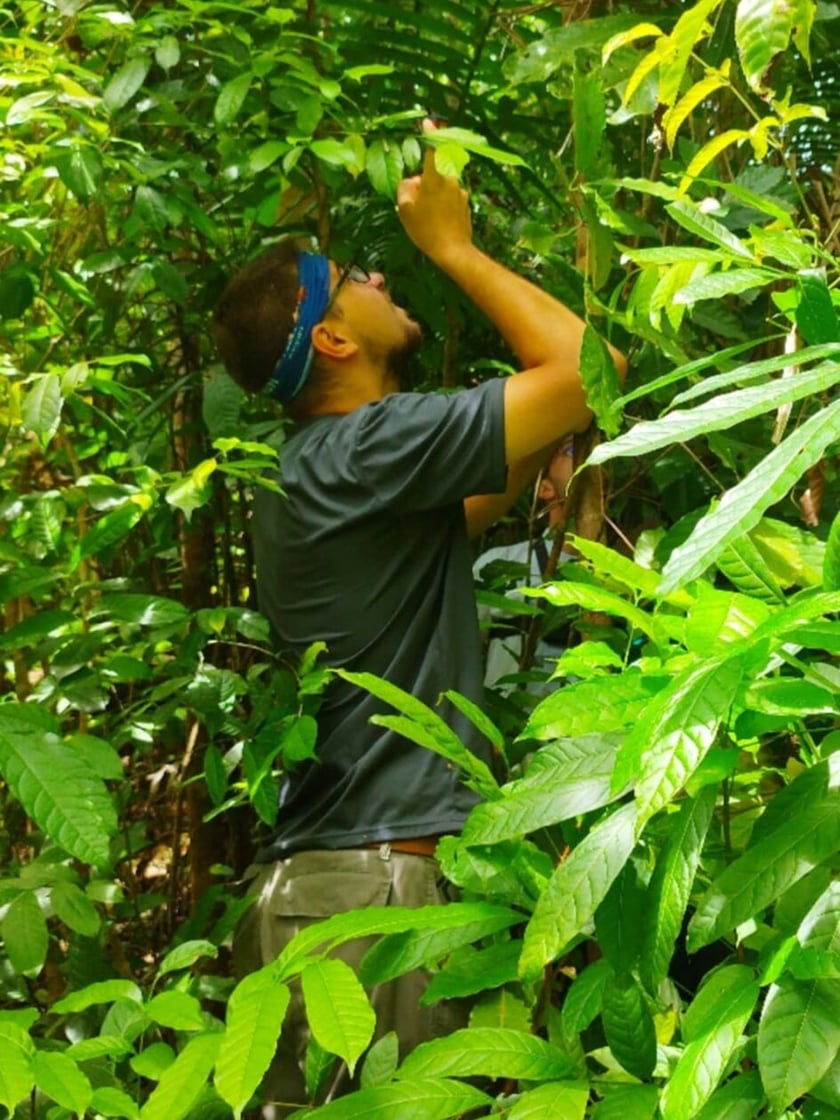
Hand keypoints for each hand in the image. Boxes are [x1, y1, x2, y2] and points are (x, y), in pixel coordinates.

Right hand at [397, 120, 472, 266]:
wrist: (453, 251)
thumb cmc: (425, 230)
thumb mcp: (405, 210)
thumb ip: (405, 189)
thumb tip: (413, 182)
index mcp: (434, 178)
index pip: (433, 149)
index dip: (430, 134)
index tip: (430, 121)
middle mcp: (450, 180)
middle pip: (434, 171)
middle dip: (424, 181)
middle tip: (416, 201)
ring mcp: (460, 191)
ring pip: (442, 185)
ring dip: (433, 194)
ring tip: (427, 217)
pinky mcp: (465, 202)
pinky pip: (450, 197)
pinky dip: (442, 204)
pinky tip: (438, 222)